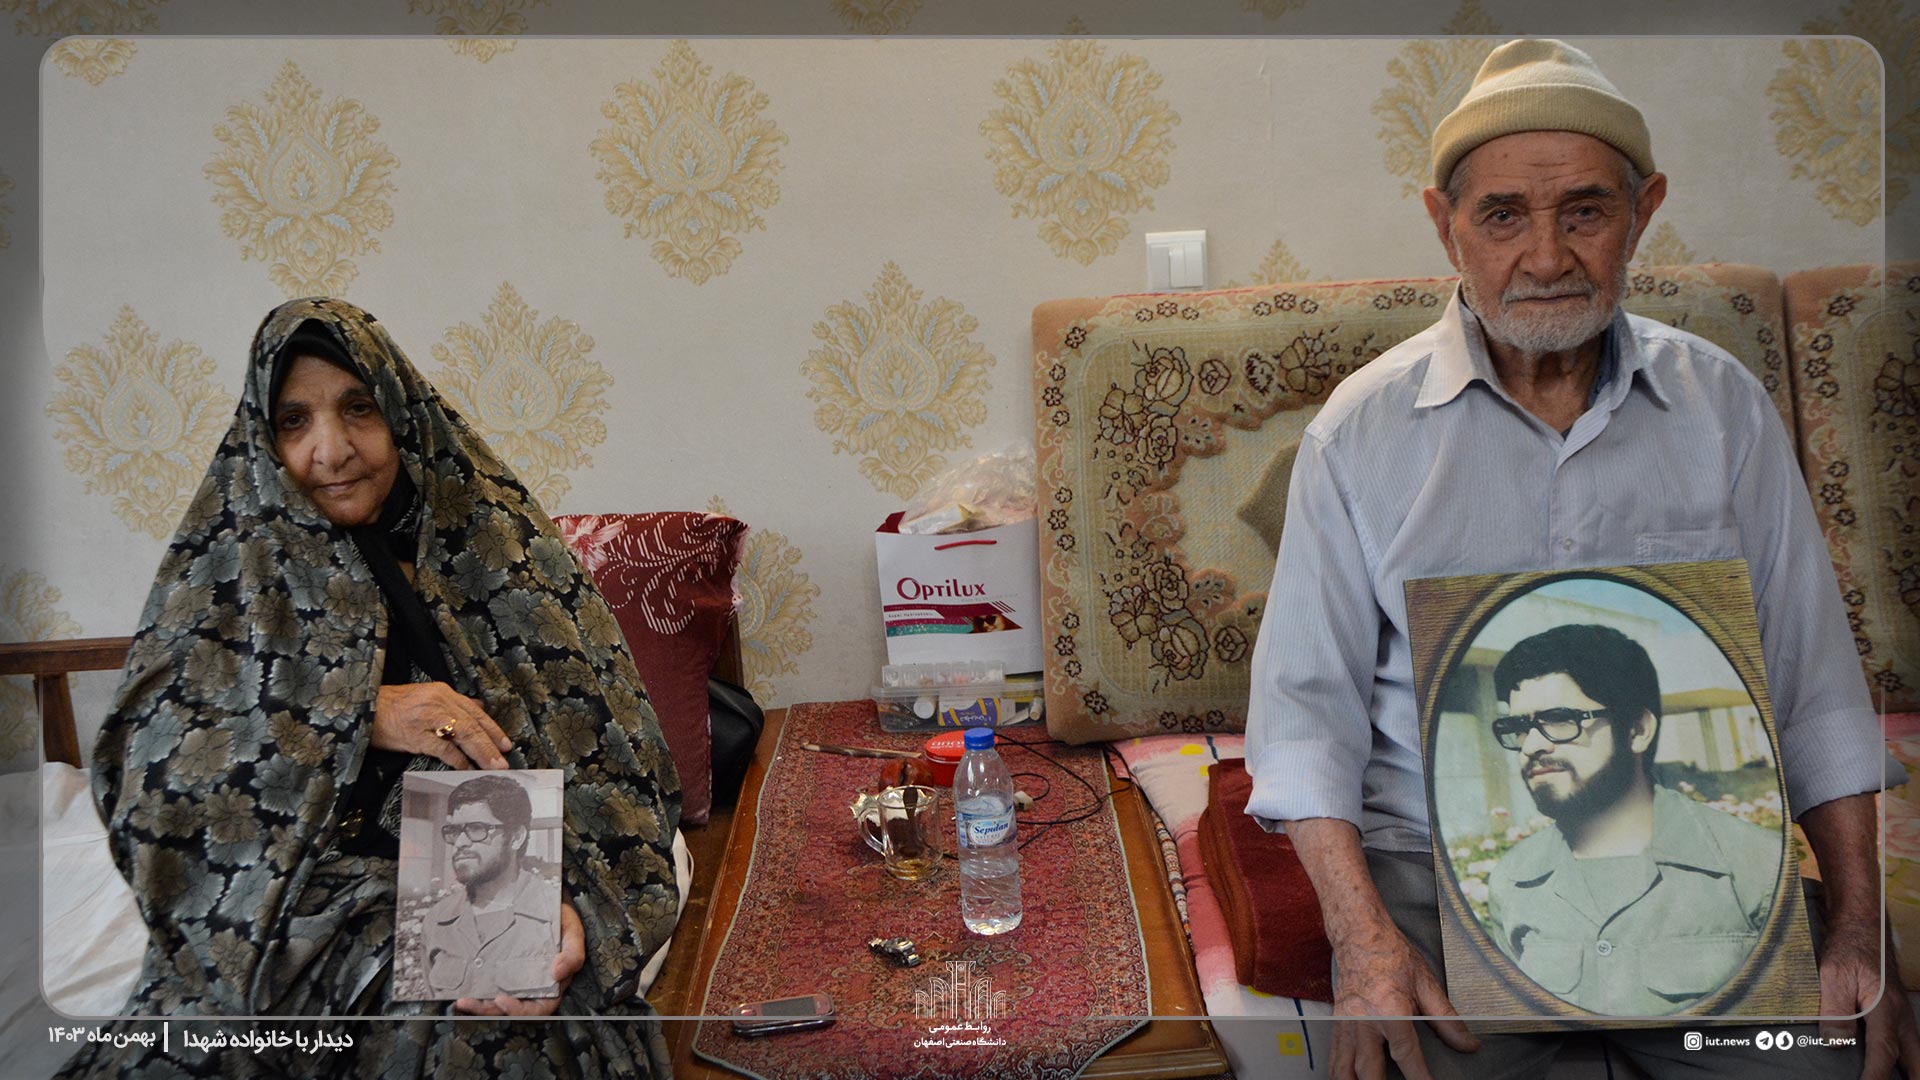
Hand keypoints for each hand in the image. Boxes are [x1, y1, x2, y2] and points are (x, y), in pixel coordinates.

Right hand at [373, 682, 510, 769]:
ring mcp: (427, 718)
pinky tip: (466, 769)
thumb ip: (452, 703)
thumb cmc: (393, 706)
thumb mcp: (426, 697)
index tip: (506, 744)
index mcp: (443, 692)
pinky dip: (457, 760)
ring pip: (463, 735)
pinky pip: (443, 749)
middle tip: (504, 760)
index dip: (492, 729)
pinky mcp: (416, 735)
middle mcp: (438, 702)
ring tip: (492, 767)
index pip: (475, 711)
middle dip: (491, 744)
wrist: (363, 708)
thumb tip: (477, 706)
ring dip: (480, 752)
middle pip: (473, 724)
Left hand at [454, 900, 585, 1016]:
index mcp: (552, 985)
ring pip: (496, 1001)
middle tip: (469, 1002)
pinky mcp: (500, 968)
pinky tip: (462, 986)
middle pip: (511, 1008)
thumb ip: (573, 954)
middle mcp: (532, 986)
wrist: (545, 902)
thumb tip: (558, 973)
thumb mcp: (573, 934)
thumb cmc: (562, 920)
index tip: (502, 1000)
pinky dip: (476, 988)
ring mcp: (515, 978)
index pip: (539, 1009)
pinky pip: (488, 984)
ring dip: (479, 1004)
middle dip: (489, 1010)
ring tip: (461, 1000)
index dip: (520, 1010)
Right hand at [1329, 921, 1478, 1079]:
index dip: (1420, 1079)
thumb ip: (1447, 1020)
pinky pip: (1333, 1056)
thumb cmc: (1392, 955)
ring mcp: (1346, 1023)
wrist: (1359, 935)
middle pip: (1369, 1070)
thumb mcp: (1426, 984)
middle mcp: (1364, 1020)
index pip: (1407, 1056)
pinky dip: (1340, 1073)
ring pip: (1344, 1068)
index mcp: (1390, 1010)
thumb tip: (1468, 1044)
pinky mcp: (1336, 1023)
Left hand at [1817, 913, 1919, 1079]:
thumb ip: (1835, 1010)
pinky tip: (1898, 1065)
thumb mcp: (1833, 975)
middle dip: (1911, 1077)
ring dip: (1910, 1070)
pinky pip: (1908, 1042)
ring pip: (1915, 1052)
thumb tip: (1836, 1043)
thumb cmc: (1847, 949)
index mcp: (1884, 1010)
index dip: (1875, 1077)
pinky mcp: (1897, 1011)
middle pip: (1913, 1060)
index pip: (1883, 1054)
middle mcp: (1900, 1016)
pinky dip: (1906, 1058)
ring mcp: (1902, 1014)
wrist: (1862, 926)